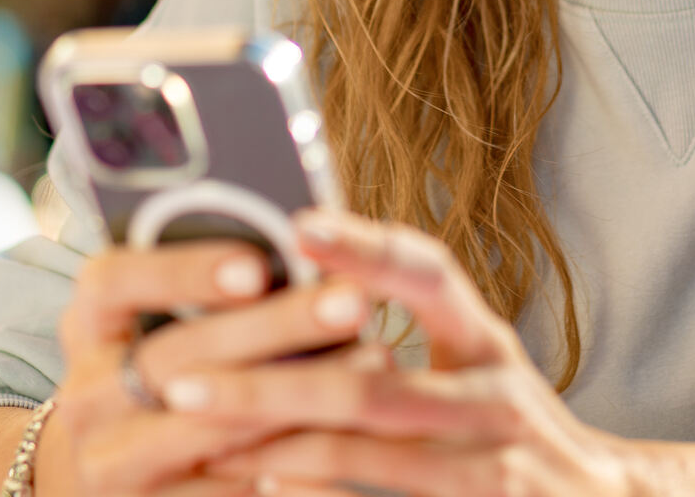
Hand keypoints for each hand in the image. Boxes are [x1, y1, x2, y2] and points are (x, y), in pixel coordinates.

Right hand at [42, 240, 388, 496]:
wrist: (117, 466)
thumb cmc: (164, 360)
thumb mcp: (161, 317)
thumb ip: (216, 283)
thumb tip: (308, 237)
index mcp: (88, 322)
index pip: (114, 281)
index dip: (183, 271)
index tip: (258, 265)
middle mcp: (85, 393)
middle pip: (176, 356)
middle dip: (272, 327)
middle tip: (350, 302)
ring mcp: (108, 460)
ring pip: (206, 425)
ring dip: (294, 393)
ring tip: (372, 358)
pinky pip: (225, 486)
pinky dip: (288, 457)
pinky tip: (347, 430)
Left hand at [182, 212, 636, 496]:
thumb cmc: (511, 427)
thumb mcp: (477, 360)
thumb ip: (411, 319)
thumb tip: (306, 256)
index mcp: (488, 339)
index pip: (430, 273)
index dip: (366, 248)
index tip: (297, 224)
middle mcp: (498, 396)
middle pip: (373, 385)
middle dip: (270, 379)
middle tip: (183, 375)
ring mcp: (496, 468)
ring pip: (367, 455)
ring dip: (274, 444)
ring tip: (201, 432)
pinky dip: (317, 492)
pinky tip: (264, 484)